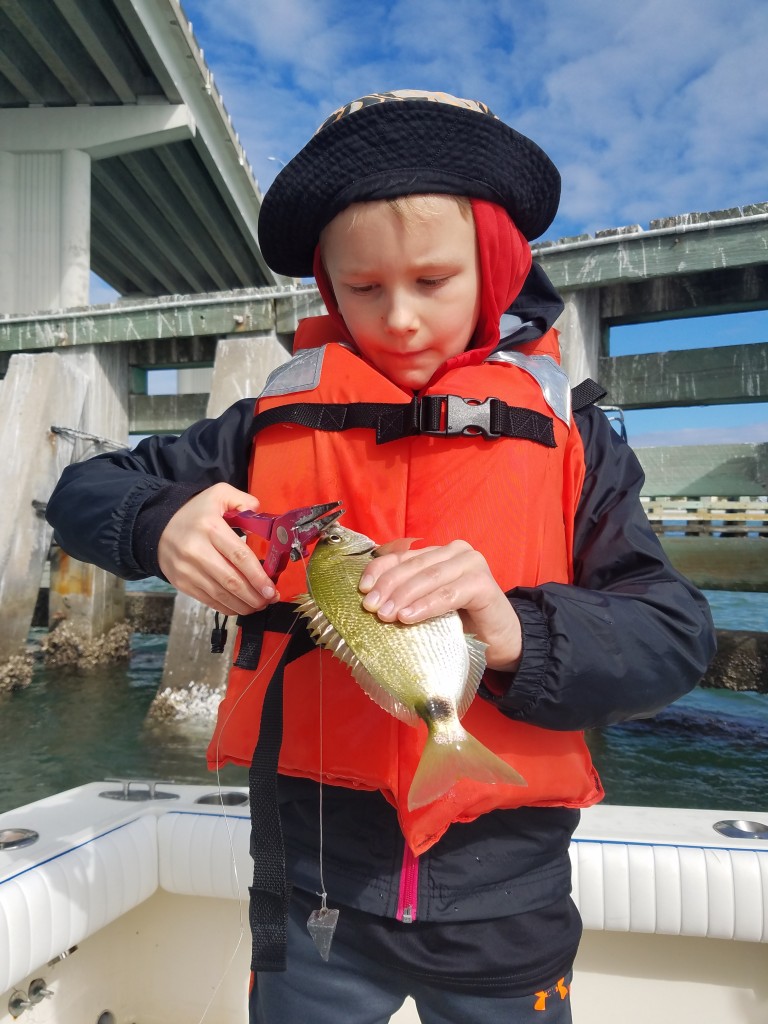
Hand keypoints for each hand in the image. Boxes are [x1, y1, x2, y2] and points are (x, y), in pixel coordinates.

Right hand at [157, 483, 279, 615]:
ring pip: (221, 594)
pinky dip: (227, 607)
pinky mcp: (182, 583)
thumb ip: (242, 500)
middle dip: (254, 595)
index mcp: (211, 528)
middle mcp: (197, 551)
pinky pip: (209, 600)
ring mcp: (188, 570)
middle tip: (270, 599)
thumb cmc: (195, 513)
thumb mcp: (218, 494)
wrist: (157, 527)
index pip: (239, 556)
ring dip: (244, 604)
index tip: (271, 588)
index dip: (258, 576)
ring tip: (259, 605)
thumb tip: (258, 513)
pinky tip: (241, 607)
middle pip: (231, 580)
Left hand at [358, 540, 521, 671]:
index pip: (402, 556)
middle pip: (414, 566)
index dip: (380, 570)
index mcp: (439, 552)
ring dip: (404, 596)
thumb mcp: (428, 604)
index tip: (362, 589)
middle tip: (371, 607)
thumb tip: (371, 598)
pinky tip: (408, 617)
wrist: (502, 640)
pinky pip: (449, 594)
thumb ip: (408, 594)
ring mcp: (472, 564)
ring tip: (386, 614)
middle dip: (388, 586)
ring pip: (429, 577)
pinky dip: (426, 605)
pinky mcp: (484, 584)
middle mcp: (456, 551)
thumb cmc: (462, 622)